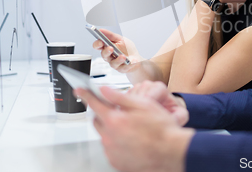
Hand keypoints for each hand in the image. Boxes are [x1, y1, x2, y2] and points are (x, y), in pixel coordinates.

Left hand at [75, 86, 192, 171]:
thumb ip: (120, 97)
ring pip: (103, 135)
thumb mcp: (143, 105)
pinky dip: (116, 142)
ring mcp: (112, 151)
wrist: (171, 152)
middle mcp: (109, 137)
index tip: (79, 89)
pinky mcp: (116, 162)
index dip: (86, 94)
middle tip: (117, 111)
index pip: (94, 103)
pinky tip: (131, 140)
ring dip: (110, 128)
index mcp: (115, 120)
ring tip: (130, 128)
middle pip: (97, 120)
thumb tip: (104, 89)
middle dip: (102, 113)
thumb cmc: (162, 129)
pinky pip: (110, 148)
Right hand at [92, 29, 142, 71]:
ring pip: (113, 63)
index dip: (97, 44)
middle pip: (104, 55)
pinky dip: (129, 64)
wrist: (137, 59)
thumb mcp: (120, 39)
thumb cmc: (127, 49)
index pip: (98, 46)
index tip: (100, 41)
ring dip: (118, 60)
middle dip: (106, 51)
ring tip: (123, 56)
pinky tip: (133, 60)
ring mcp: (115, 63)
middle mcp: (109, 56)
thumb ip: (111, 35)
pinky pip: (124, 67)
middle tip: (111, 48)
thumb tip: (101, 30)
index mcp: (107, 47)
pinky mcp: (121, 69)